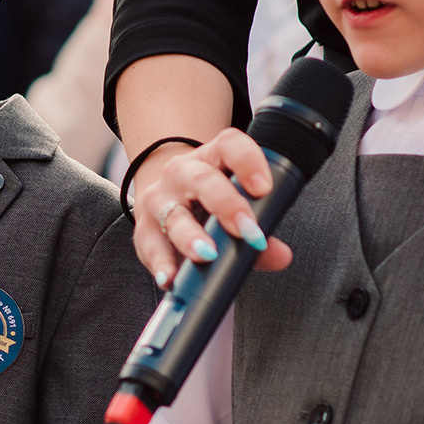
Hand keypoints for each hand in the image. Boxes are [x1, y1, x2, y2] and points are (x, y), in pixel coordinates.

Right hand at [131, 130, 293, 287]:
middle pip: (202, 180)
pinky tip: (170, 277)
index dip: (248, 162)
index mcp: (211, 158)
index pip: (229, 146)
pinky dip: (161, 263)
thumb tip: (279, 255)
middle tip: (249, 232)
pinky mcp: (143, 229)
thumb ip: (260, 229)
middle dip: (227, 205)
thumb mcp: (236, 206)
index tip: (264, 189)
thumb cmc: (208, 203)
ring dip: (191, 236)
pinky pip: (151, 245)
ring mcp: (159, 199)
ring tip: (208, 255)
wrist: (166, 199)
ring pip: (174, 215)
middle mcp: (181, 173)